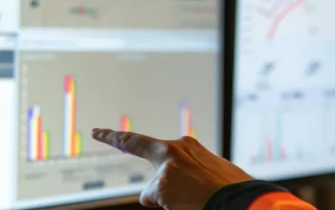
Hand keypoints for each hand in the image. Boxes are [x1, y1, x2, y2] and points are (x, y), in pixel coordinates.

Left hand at [92, 128, 252, 209]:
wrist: (238, 197)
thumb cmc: (229, 186)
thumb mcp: (210, 170)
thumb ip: (189, 170)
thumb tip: (176, 185)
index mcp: (186, 146)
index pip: (140, 141)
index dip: (115, 137)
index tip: (97, 132)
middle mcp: (173, 150)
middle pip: (139, 153)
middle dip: (122, 145)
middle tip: (96, 132)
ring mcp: (165, 168)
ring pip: (155, 190)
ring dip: (170, 196)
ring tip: (195, 196)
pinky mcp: (161, 185)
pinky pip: (155, 200)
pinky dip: (168, 204)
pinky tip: (187, 202)